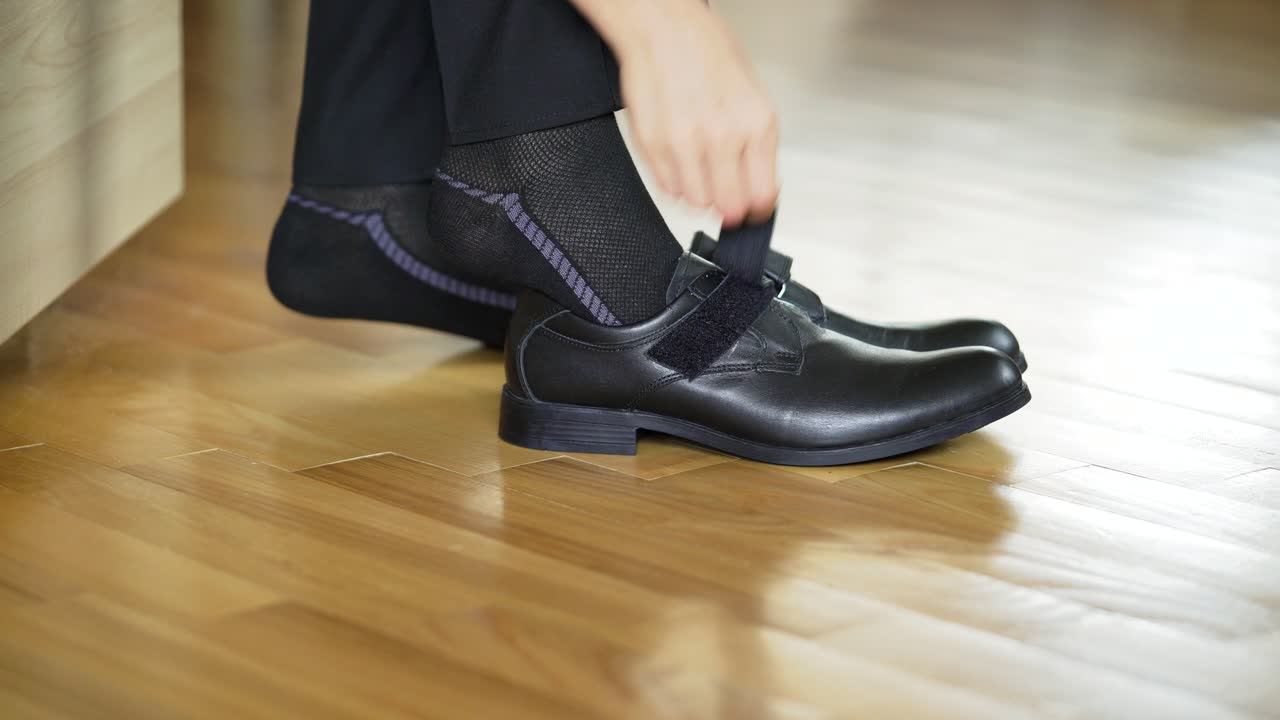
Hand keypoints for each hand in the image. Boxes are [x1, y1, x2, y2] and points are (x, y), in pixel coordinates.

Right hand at [579, 0, 779, 225]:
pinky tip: (680, 161)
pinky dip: (675, 184)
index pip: (763, 196)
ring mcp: (685, 145)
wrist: (663, 28)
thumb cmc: (707, 52)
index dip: (757, 209)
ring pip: (697, 203)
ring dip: (700, 195)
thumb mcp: (752, 97)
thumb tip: (756, 188)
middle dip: (730, 207)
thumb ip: (757, 147)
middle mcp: (722, 137)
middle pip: (730, 207)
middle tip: (725, 196)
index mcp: (756, 124)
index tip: (753, 209)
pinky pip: (668, 188)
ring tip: (700, 172)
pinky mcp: (653, 147)